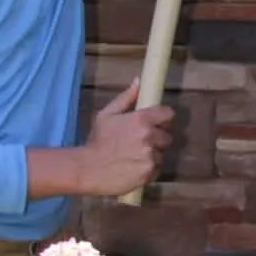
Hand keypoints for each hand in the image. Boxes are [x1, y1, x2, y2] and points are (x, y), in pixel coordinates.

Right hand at [77, 78, 173, 197]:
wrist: (87, 169)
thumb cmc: (96, 141)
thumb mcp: (106, 115)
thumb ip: (125, 98)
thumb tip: (139, 81)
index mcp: (141, 120)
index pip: (168, 114)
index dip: (163, 118)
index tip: (157, 123)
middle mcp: (149, 137)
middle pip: (167, 136)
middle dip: (158, 138)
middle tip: (142, 142)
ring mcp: (150, 156)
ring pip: (161, 153)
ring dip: (153, 154)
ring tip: (136, 157)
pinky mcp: (149, 173)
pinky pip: (157, 169)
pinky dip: (149, 169)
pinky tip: (135, 168)